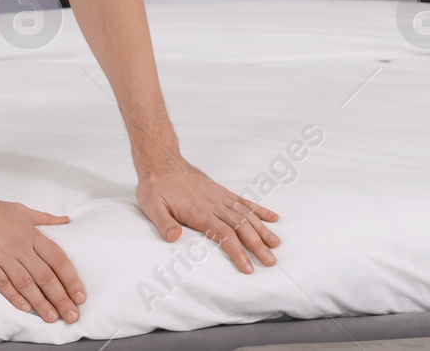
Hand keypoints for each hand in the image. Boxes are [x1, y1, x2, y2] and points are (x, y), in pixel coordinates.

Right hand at [0, 195, 84, 323]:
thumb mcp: (22, 211)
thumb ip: (46, 219)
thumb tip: (67, 221)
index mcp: (31, 234)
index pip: (58, 258)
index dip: (71, 279)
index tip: (80, 295)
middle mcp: (19, 245)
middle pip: (45, 275)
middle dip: (61, 297)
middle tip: (72, 315)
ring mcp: (1, 254)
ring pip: (25, 282)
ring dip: (40, 302)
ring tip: (52, 317)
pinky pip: (1, 282)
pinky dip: (14, 296)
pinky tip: (25, 308)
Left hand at [136, 160, 280, 273]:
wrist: (161, 162)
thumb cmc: (156, 187)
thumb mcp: (153, 207)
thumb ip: (164, 223)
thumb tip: (174, 238)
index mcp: (200, 212)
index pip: (225, 235)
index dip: (238, 252)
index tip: (248, 268)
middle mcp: (214, 205)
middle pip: (241, 227)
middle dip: (258, 245)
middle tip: (271, 262)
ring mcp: (220, 197)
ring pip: (246, 215)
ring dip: (262, 229)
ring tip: (276, 243)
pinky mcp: (222, 192)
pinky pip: (244, 201)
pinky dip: (259, 210)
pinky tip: (273, 217)